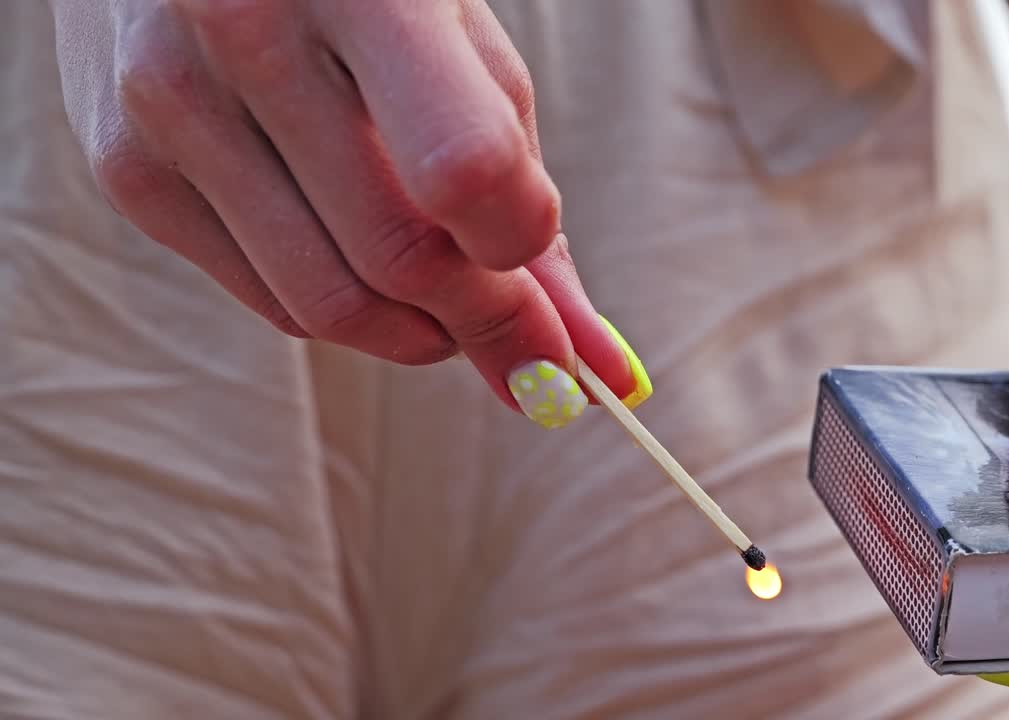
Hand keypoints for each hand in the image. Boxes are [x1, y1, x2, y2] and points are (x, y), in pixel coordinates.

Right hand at [47, 0, 644, 423]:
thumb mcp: (464, 50)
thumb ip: (525, 193)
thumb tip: (593, 362)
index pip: (466, 170)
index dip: (522, 242)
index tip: (538, 258)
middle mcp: (245, 32)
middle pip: (398, 256)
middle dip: (484, 319)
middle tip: (514, 323)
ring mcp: (167, 102)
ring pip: (326, 304)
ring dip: (419, 334)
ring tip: (448, 302)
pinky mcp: (125, 165)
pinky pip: (266, 301)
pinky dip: (341, 312)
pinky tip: (365, 267)